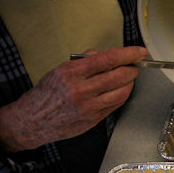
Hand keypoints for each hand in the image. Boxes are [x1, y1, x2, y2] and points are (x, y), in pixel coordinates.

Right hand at [0, 46, 147, 152]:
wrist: (34, 120)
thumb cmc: (47, 94)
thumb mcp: (60, 70)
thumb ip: (84, 61)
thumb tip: (105, 55)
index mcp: (71, 73)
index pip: (107, 59)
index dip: (128, 54)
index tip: (139, 52)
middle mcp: (81, 90)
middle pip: (118, 76)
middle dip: (131, 69)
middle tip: (133, 66)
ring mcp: (89, 106)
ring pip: (121, 92)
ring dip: (129, 83)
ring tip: (127, 79)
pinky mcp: (94, 119)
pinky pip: (116, 105)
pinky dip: (122, 95)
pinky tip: (120, 91)